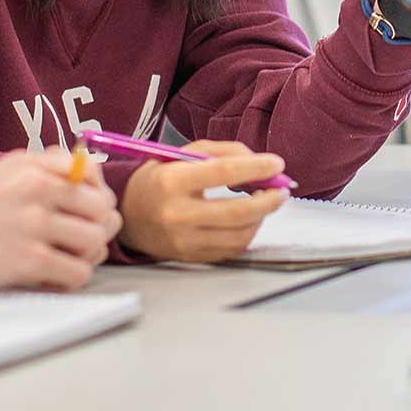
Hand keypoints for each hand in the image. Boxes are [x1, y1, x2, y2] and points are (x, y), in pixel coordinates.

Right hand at [0, 150, 120, 295]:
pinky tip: (47, 281)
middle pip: (102, 209)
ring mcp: (32, 223)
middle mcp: (36, 187)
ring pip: (96, 241)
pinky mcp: (26, 260)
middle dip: (94, 231)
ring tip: (60, 264)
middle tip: (71, 247)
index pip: (92, 174)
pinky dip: (69, 281)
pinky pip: (78, 272)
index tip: (76, 216)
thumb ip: (38, 177)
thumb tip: (90, 190)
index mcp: (28, 164)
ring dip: (85, 258)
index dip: (92, 199)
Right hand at [116, 140, 289, 261]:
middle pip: (237, 212)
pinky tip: (248, 219)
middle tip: (282, 190)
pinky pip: (232, 248)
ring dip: (260, 217)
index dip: (255, 168)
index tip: (277, 165)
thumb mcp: (183, 154)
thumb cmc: (160, 179)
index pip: (222, 172)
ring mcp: (183, 240)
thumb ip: (224, 152)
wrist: (129, 215)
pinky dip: (247, 232)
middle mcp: (176, 214)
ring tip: (263, 202)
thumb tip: (263, 164)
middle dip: (268, 200)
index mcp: (172, 181)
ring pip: (239, 234)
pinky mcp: (190, 257)